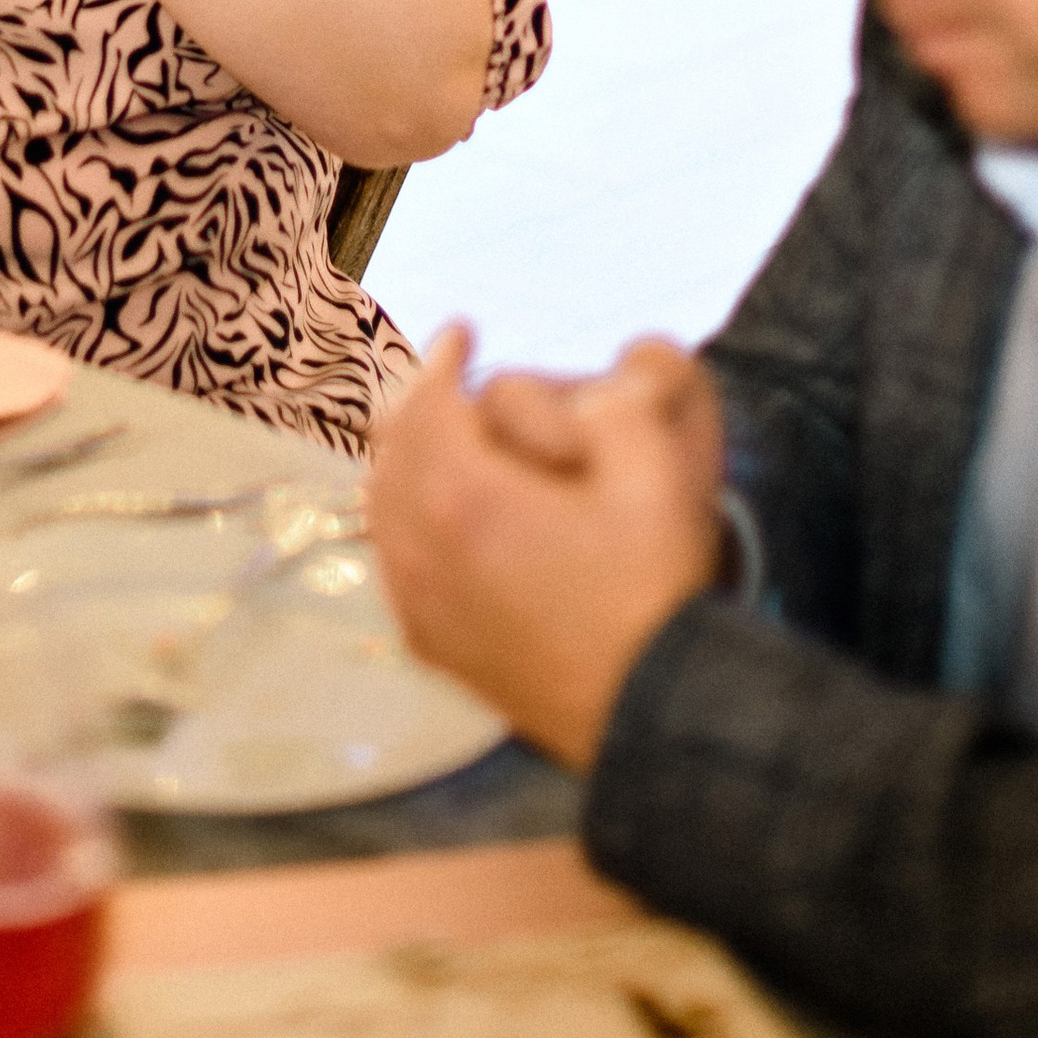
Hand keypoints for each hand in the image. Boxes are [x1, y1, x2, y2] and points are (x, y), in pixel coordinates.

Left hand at [367, 322, 724, 769]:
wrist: (654, 708)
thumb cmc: (655, 586)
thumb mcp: (654, 471)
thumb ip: (614, 402)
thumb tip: (588, 380)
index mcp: (465, 497)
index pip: (426, 403)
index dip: (442, 357)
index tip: (464, 329)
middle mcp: (422, 549)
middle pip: (392, 452)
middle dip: (418, 402)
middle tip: (449, 376)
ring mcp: (422, 605)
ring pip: (383, 510)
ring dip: (404, 460)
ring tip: (442, 437)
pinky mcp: (433, 648)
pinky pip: (395, 565)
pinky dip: (402, 522)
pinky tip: (437, 516)